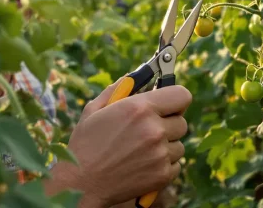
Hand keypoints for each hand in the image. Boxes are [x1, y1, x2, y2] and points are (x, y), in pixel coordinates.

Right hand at [52, 80, 191, 206]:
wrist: (80, 183)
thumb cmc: (85, 144)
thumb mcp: (95, 109)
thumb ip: (118, 89)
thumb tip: (135, 78)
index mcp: (140, 108)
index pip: (182, 95)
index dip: (176, 98)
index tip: (170, 104)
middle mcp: (154, 130)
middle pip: (182, 122)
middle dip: (168, 124)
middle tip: (149, 129)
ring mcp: (160, 154)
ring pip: (179, 145)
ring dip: (166, 146)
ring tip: (142, 150)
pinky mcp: (162, 175)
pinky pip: (176, 164)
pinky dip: (164, 164)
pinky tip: (143, 163)